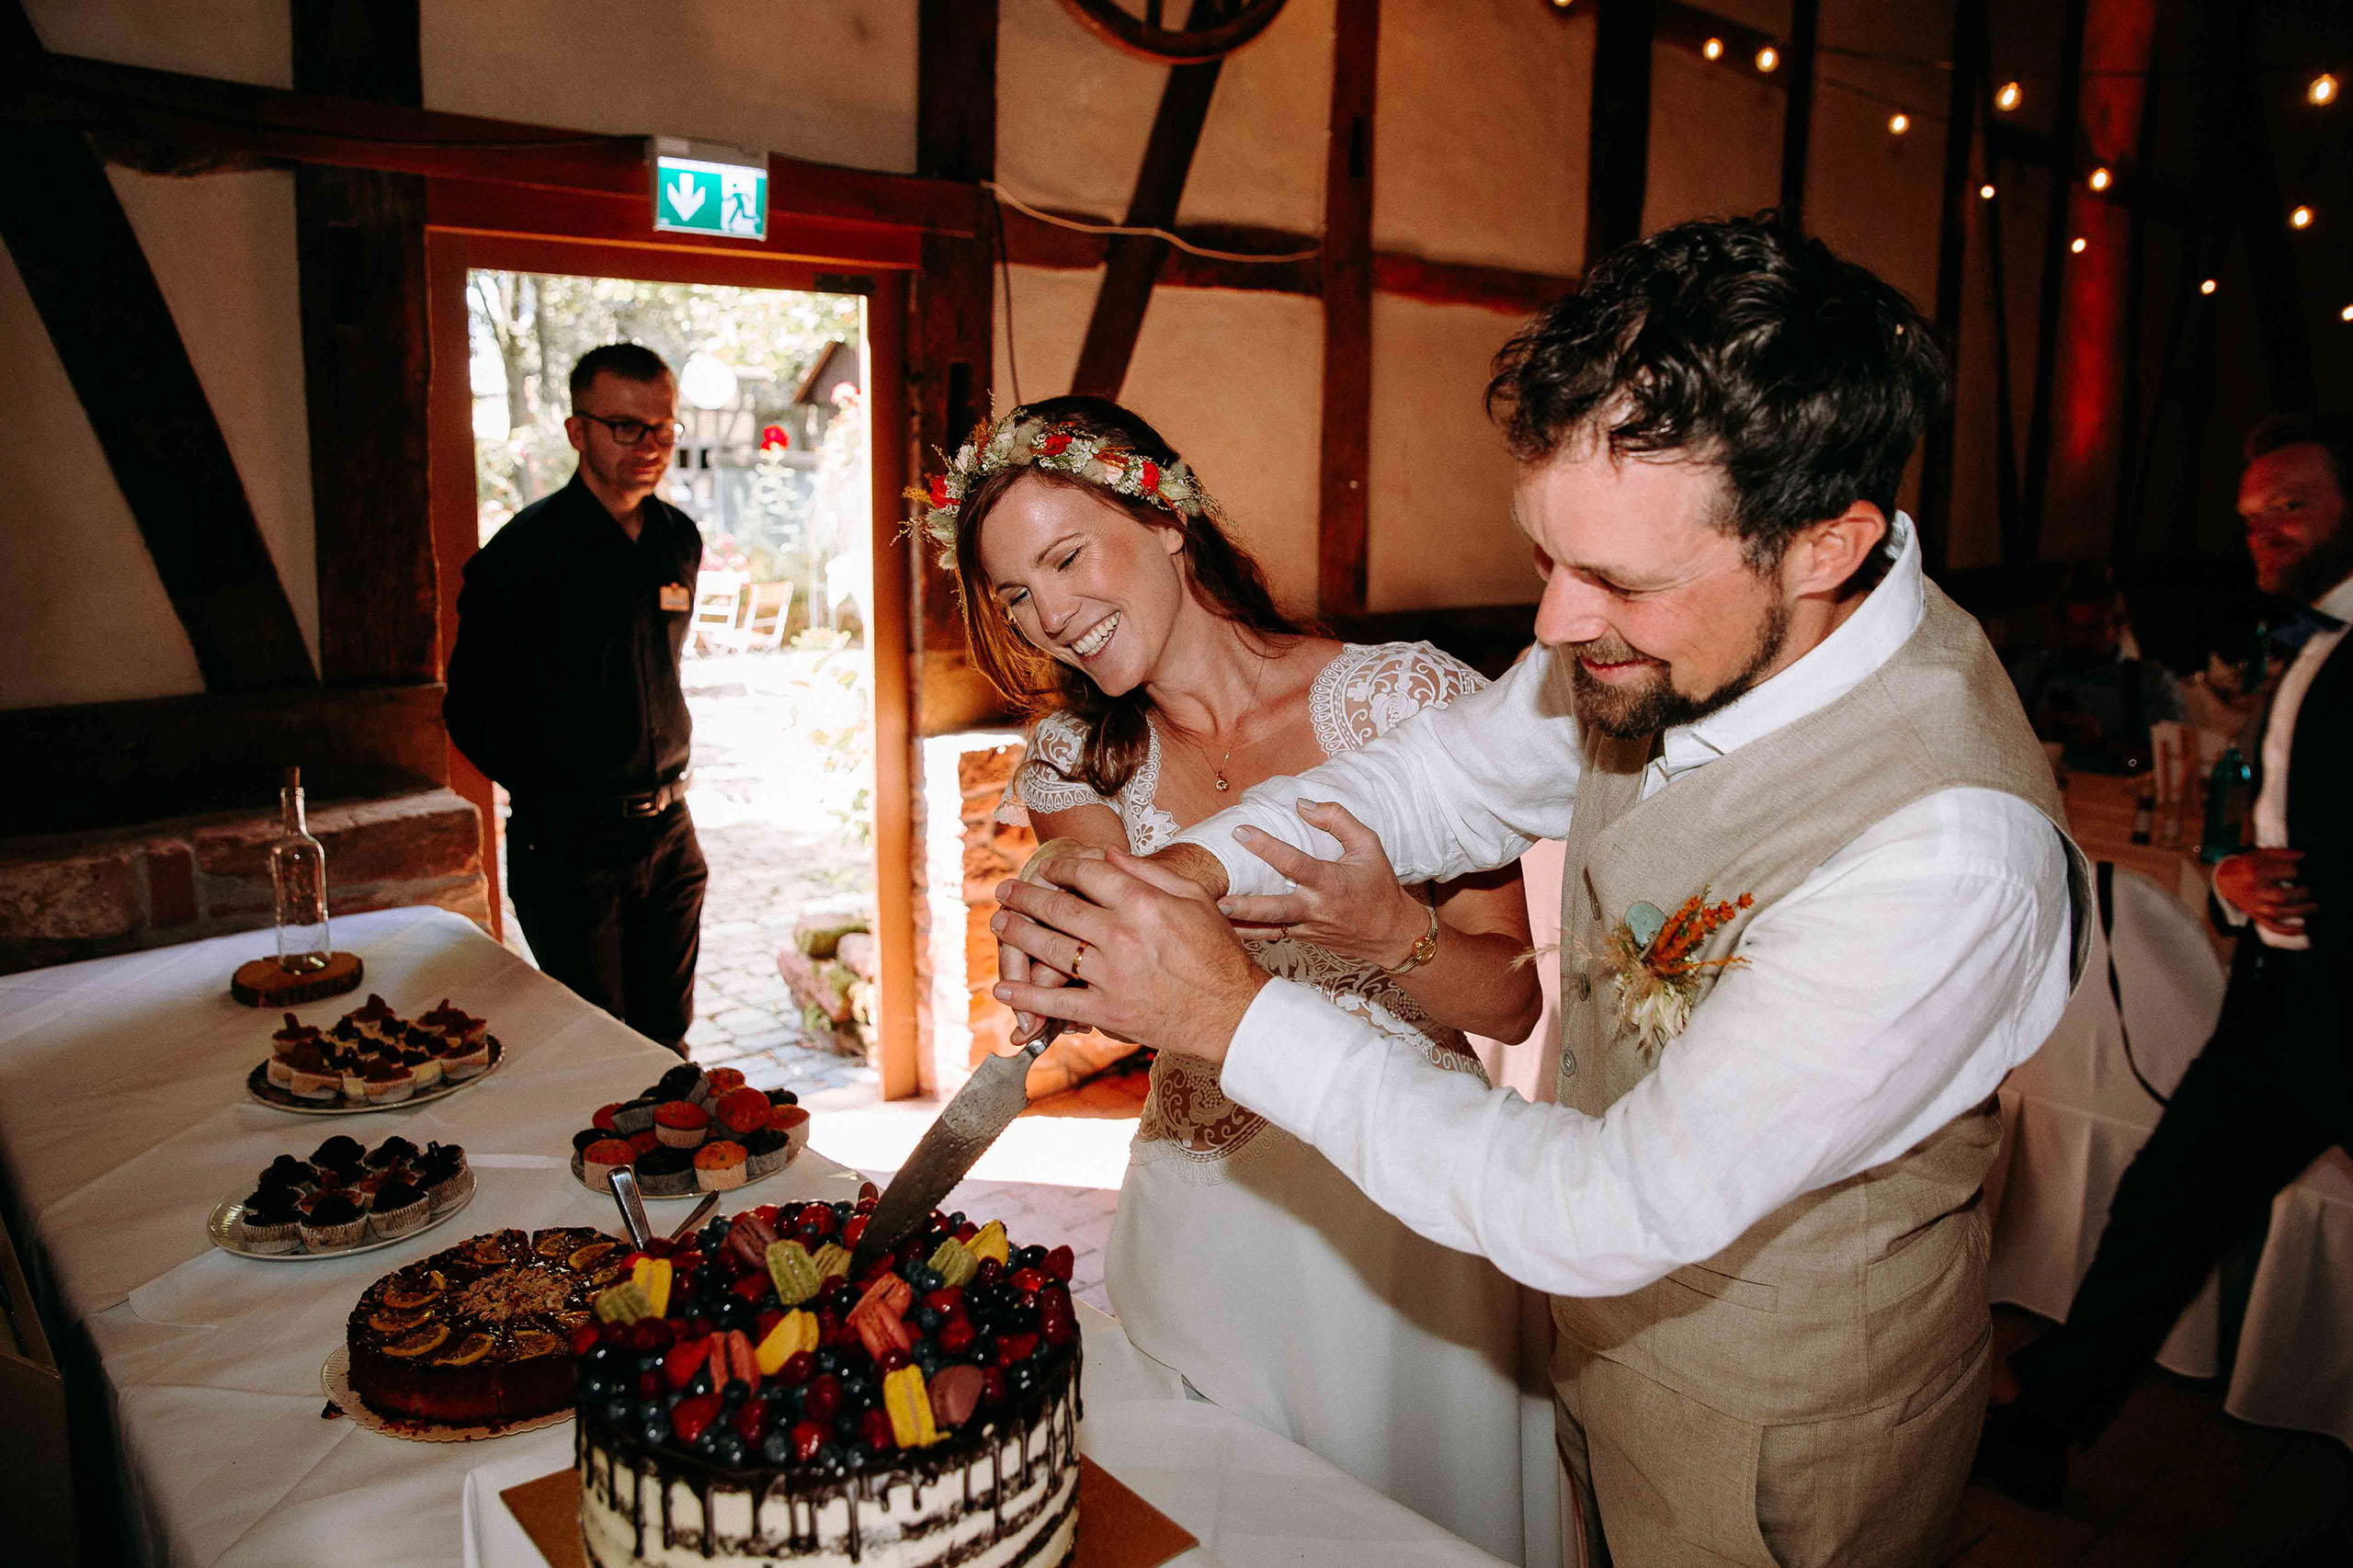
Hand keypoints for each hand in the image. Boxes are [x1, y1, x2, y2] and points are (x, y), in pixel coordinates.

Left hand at [991, 850, 1268, 1067]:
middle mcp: (1121, 935)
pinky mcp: (1107, 1012)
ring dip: (1017, 934)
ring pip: (1049, 949)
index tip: (1045, 868)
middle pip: (1058, 908)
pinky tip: (1003, 987)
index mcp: (1143, 903)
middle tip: (1005, 891)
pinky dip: (1026, 995)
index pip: (1085, 874)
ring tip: (999, 924)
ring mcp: (1111, 975)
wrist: (1232, 1012)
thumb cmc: (1219, 954)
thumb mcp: (1194, 899)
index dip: (1058, 868)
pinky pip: (1058, 1001)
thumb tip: (1107, 855)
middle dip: (1025, 896)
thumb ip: (1149, 872)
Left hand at [1213, 801, 1427, 968]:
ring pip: (1267, 929)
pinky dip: (1248, 932)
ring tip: (1206, 917)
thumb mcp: (1368, 845)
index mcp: (1330, 882)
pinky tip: (1222, 929)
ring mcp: (1308, 927)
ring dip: (1238, 924)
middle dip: (1245, 905)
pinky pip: (1271, 935)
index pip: (1293, 863)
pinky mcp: (1303, 939)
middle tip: (1217, 899)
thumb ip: (1337, 819)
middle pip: (1274, 910)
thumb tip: (1302, 804)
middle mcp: (1316, 908)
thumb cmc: (1379, 886)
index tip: (1241, 831)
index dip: (1266, 847)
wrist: (1391, 935)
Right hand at [2216, 848, 2316, 936]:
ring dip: (2300, 911)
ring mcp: (2255, 905)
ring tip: (2315, 907)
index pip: (2287, 873)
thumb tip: (2304, 857)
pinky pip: (2271, 926)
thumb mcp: (2261, 854)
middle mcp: (2256, 890)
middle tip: (2314, 890)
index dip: (2303, 872)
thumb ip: (2283, 853)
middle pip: (2282, 896)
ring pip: (2279, 912)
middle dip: (2303, 893)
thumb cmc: (2246, 865)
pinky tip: (2302, 930)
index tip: (2311, 872)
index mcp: (2257, 872)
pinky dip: (2287, 930)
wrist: (2224, 880)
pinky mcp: (2256, 915)